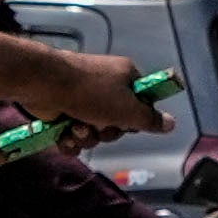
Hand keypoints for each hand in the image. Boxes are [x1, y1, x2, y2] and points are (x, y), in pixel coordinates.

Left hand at [32, 45, 166, 139]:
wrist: (45, 84)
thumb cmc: (91, 92)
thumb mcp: (127, 109)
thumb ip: (150, 119)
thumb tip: (172, 123)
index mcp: (125, 78)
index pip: (141, 104)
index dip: (136, 118)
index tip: (129, 122)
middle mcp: (106, 87)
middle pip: (117, 124)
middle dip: (106, 132)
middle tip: (99, 125)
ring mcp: (83, 99)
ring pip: (94, 133)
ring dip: (86, 137)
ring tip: (75, 127)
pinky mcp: (64, 111)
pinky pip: (74, 136)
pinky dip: (69, 140)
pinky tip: (63, 135)